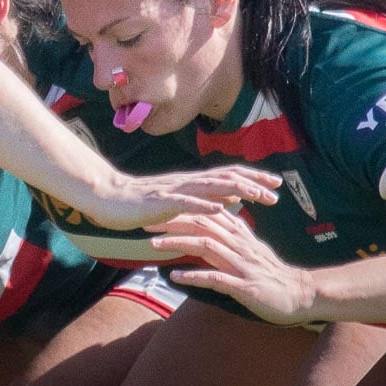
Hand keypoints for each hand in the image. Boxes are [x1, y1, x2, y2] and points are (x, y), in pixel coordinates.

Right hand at [82, 165, 280, 230]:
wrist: (107, 198)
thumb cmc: (141, 203)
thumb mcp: (179, 202)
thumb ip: (207, 199)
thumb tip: (234, 199)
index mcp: (193, 183)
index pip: (230, 176)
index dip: (254, 178)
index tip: (276, 184)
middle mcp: (187, 182)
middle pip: (227, 178)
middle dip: (254, 182)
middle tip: (278, 188)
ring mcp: (174, 191)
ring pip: (210, 187)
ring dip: (236, 190)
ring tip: (257, 194)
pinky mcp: (160, 203)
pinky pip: (184, 203)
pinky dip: (203, 204)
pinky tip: (218, 209)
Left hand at [151, 210, 317, 324]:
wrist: (302, 295)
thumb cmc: (273, 275)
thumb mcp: (253, 250)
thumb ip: (234, 237)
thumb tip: (215, 227)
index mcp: (240, 236)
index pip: (208, 216)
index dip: (183, 210)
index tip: (159, 210)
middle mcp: (240, 246)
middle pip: (203, 226)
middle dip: (173, 222)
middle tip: (147, 222)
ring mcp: (242, 265)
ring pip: (206, 247)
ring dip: (178, 244)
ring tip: (154, 245)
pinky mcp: (244, 286)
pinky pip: (216, 278)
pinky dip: (194, 276)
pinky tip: (174, 277)